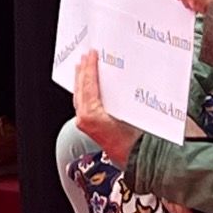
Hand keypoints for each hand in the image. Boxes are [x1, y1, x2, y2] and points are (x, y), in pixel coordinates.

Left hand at [71, 51, 141, 165]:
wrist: (132, 157)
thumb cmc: (133, 139)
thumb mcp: (129, 111)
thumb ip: (121, 93)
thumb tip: (121, 75)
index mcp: (91, 114)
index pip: (88, 84)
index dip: (90, 67)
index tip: (91, 54)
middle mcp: (84, 118)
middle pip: (80, 88)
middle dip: (82, 71)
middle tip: (86, 56)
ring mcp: (84, 122)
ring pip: (79, 95)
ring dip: (81, 80)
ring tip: (83, 66)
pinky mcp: (88, 125)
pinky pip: (82, 103)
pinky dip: (83, 90)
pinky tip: (87, 85)